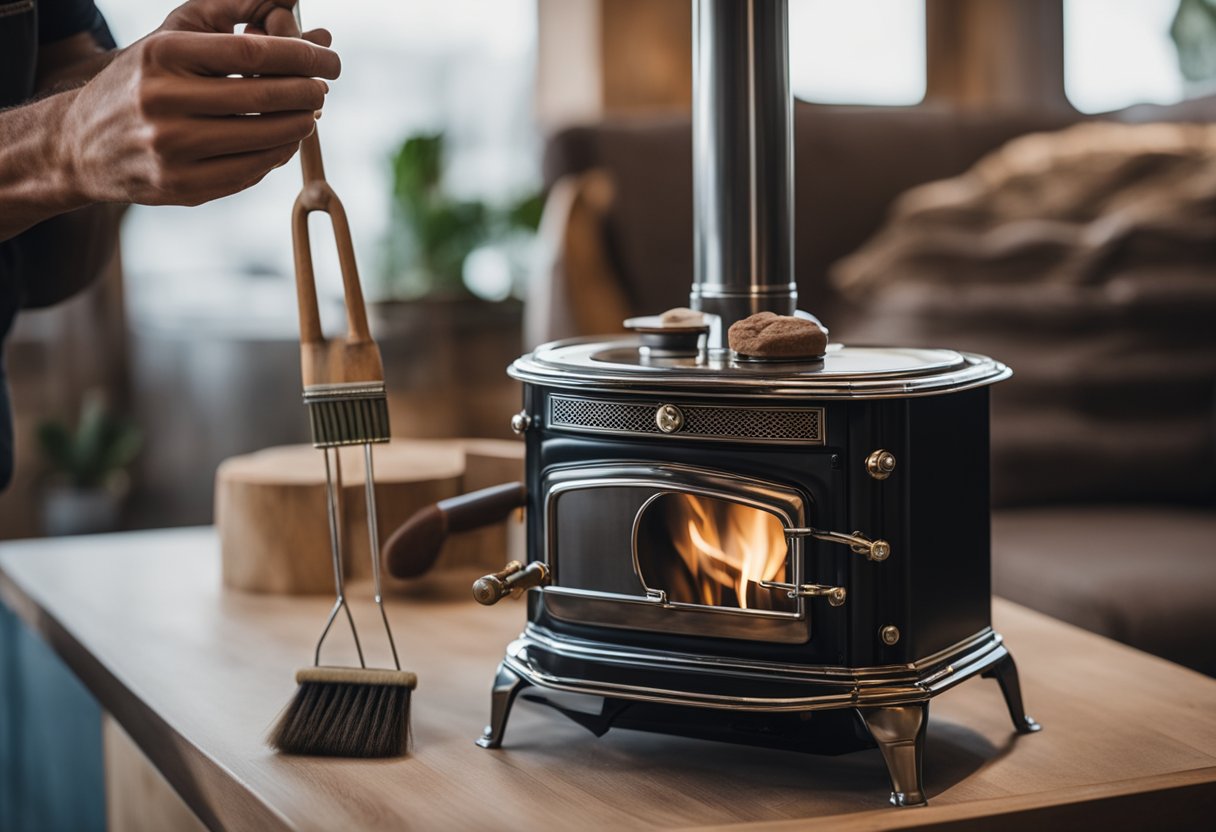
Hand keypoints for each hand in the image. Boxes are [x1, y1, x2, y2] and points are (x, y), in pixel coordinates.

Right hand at [56, 0, 339, 206]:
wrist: (83, 143)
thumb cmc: (144, 79)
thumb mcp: (176, 33)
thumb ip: (232, 12)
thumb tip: (298, 14)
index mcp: (162, 55)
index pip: (251, 52)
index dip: (301, 55)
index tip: (330, 59)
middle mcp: (162, 101)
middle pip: (263, 97)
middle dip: (307, 92)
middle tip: (322, 89)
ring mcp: (171, 149)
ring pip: (262, 140)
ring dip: (297, 126)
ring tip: (307, 114)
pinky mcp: (180, 186)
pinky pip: (249, 172)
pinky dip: (275, 156)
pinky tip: (283, 141)